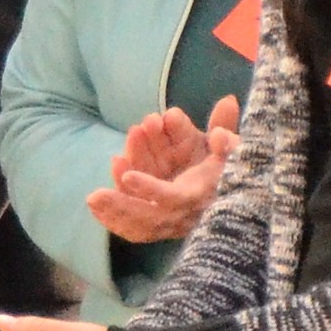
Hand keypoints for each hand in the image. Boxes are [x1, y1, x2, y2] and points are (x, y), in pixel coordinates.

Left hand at [90, 98, 238, 243]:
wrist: (236, 205)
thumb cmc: (228, 171)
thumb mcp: (232, 150)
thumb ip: (227, 129)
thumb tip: (227, 101)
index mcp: (197, 195)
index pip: (172, 197)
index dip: (150, 188)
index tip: (128, 175)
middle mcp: (182, 214)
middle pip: (149, 217)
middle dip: (121, 205)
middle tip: (94, 195)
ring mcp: (170, 223)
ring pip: (139, 226)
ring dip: (114, 212)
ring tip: (93, 198)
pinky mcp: (160, 226)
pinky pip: (135, 230)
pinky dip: (115, 220)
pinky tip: (96, 208)